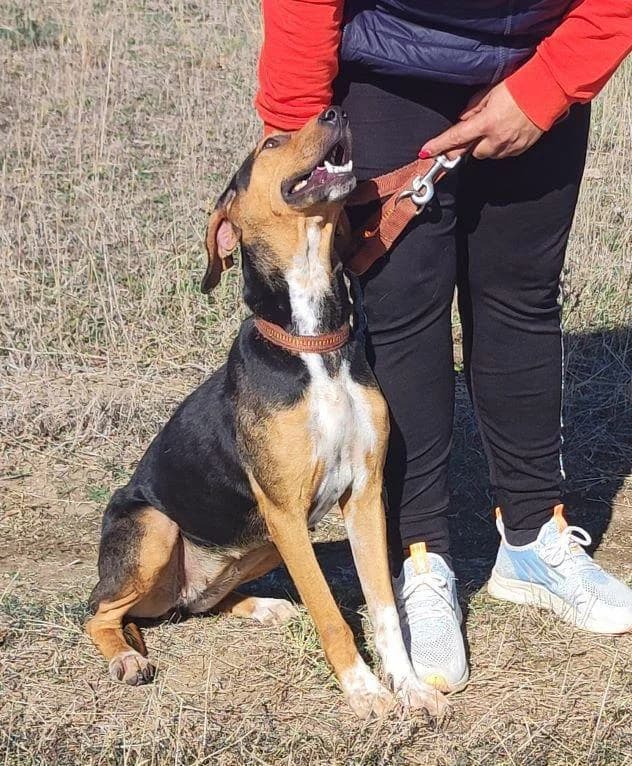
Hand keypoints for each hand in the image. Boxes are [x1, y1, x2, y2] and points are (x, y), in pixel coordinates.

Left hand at [420, 82, 543, 159]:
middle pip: (472, 151)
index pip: (456, 138)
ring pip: (487, 154)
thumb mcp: (490, 92)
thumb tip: (462, 120)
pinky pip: (503, 152)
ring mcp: (509, 146)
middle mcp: (496, 139)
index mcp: (486, 123)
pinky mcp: (520, 149)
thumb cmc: (520, 86)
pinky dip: (501, 145)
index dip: (439, 146)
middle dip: (472, 142)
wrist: (548, 89)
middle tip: (480, 126)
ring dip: (487, 144)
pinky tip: (508, 129)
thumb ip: (472, 109)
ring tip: (499, 125)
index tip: (426, 152)